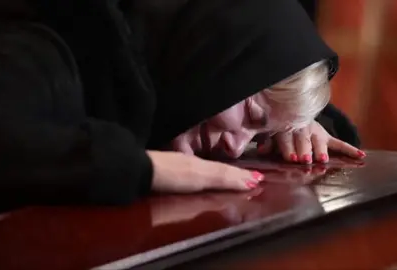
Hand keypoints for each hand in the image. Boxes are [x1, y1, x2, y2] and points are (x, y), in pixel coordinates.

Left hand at [147, 151, 263, 192]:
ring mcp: (180, 167)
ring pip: (207, 170)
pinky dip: (207, 175)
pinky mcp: (168, 173)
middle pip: (218, 169)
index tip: (257, 180)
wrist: (139, 171)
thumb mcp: (199, 175)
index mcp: (201, 165)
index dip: (241, 176)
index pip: (227, 171)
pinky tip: (204, 178)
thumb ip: (223, 177)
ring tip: (236, 178)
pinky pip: (195, 172)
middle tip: (252, 178)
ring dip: (223, 174)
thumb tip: (250, 180)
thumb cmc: (170, 174)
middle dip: (235, 174)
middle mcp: (193, 164)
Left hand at [257, 120, 364, 163]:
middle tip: (306, 160)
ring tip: (322, 159)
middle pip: (303, 140)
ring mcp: (315, 131)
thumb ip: (265, 142)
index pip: (286, 138)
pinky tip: (361, 156)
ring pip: (319, 141)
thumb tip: (261, 150)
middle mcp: (301, 128)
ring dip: (320, 150)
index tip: (292, 159)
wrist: (290, 109)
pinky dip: (349, 150)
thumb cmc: (277, 126)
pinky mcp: (325, 136)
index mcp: (284, 126)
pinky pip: (338, 143)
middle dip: (305, 150)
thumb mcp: (267, 131)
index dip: (288, 149)